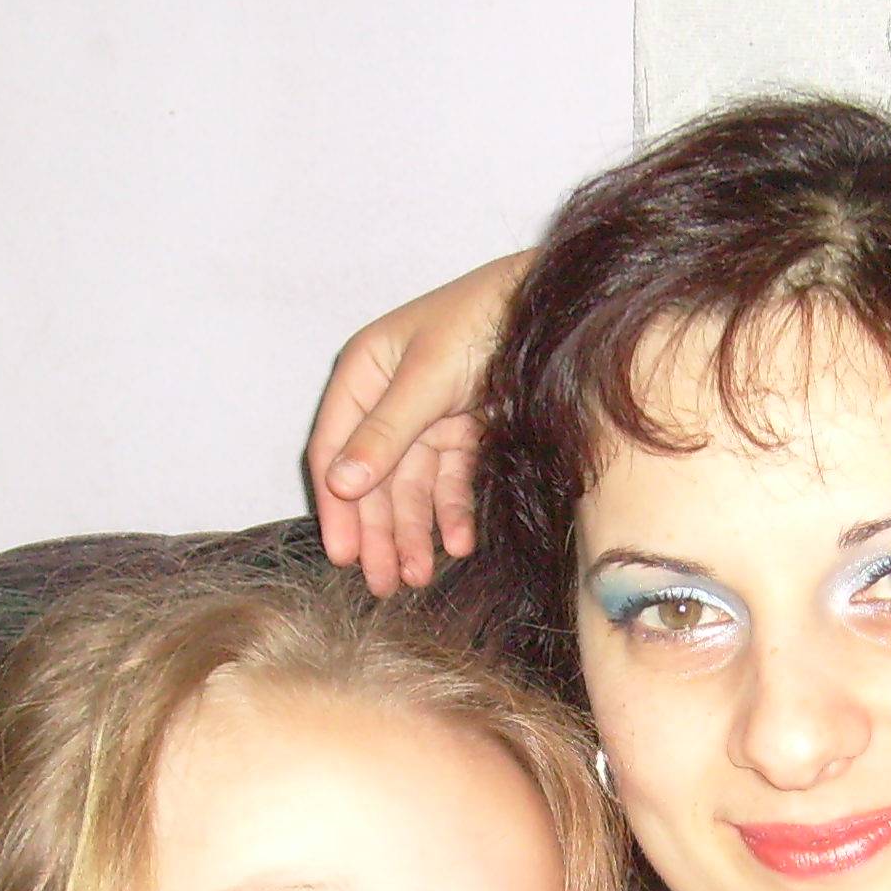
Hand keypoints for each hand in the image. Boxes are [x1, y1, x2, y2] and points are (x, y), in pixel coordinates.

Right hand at [303, 251, 530, 592]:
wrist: (554, 307)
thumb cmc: (483, 320)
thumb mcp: (427, 377)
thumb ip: (386, 432)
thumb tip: (339, 484)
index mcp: (365, 373)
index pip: (335, 449)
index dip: (337, 505)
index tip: (342, 554)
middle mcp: (391, 398)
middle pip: (374, 478)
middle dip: (378, 531)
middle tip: (381, 584)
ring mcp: (431, 417)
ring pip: (413, 487)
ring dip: (413, 532)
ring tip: (417, 577)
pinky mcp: (469, 431)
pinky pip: (452, 481)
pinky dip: (453, 513)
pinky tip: (458, 545)